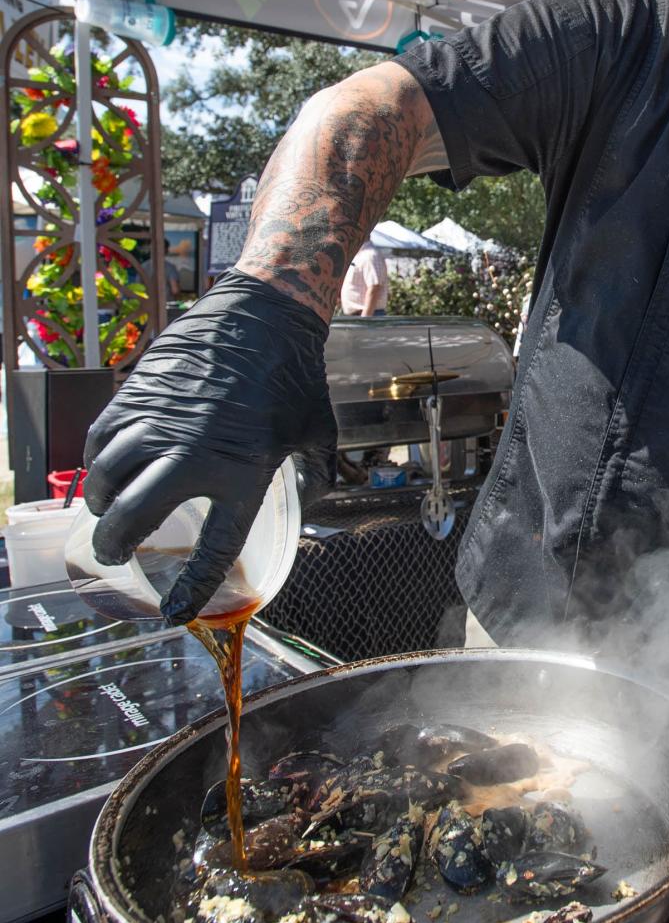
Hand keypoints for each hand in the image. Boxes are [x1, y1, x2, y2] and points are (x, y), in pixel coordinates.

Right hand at [84, 271, 336, 623]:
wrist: (265, 312)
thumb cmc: (295, 375)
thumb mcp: (318, 433)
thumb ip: (317, 477)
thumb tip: (311, 504)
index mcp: (243, 472)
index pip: (213, 549)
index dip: (191, 587)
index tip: (176, 609)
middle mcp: (193, 453)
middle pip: (135, 518)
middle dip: (117, 545)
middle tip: (116, 553)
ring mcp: (159, 421)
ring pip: (107, 477)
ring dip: (101, 503)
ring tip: (106, 512)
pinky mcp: (138, 392)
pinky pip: (102, 437)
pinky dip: (95, 460)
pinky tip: (103, 470)